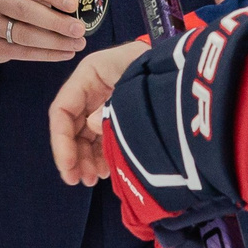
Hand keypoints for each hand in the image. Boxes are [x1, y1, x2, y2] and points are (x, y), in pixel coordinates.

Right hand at [50, 43, 150, 185]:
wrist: (185, 67)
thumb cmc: (156, 69)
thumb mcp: (130, 86)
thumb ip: (110, 109)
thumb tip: (94, 127)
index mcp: (88, 75)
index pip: (61, 110)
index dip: (61, 141)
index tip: (68, 167)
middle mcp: (90, 90)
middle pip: (71, 127)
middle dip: (73, 155)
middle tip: (79, 180)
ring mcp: (103, 103)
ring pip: (85, 135)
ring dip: (86, 159)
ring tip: (94, 179)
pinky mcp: (117, 114)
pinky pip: (101, 137)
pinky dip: (100, 154)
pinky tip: (105, 170)